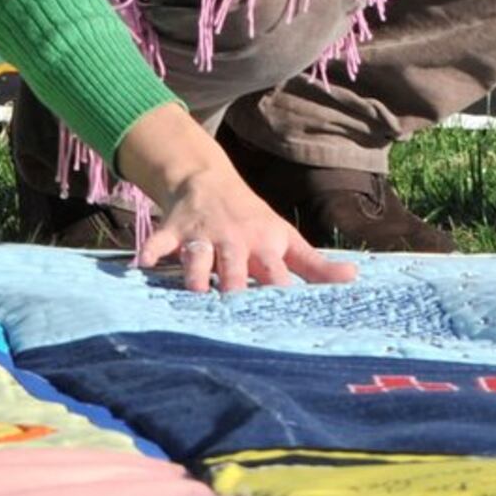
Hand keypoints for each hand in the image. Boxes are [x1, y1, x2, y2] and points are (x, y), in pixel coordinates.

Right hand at [118, 108, 353, 293]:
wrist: (211, 181)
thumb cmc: (254, 221)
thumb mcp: (286, 239)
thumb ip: (316, 265)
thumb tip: (354, 279)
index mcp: (264, 245)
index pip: (275, 272)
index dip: (278, 291)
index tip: (282, 315)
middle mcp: (234, 240)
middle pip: (236, 265)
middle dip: (235, 284)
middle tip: (235, 309)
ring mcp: (203, 234)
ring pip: (199, 255)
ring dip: (197, 273)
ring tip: (196, 292)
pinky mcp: (175, 229)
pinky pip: (160, 240)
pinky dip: (151, 250)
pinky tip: (142, 265)